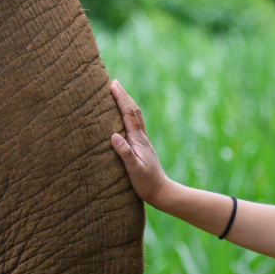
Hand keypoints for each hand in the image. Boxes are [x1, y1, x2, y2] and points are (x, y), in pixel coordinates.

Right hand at [108, 80, 172, 206]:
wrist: (162, 191)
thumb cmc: (147, 184)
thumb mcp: (134, 170)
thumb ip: (125, 153)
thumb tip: (113, 136)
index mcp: (138, 140)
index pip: (128, 114)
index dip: (120, 98)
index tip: (112, 84)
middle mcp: (141, 137)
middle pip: (133, 111)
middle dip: (123, 95)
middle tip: (113, 82)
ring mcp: (142, 141)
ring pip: (135, 116)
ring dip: (127, 103)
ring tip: (118, 93)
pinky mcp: (141, 146)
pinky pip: (134, 124)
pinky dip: (128, 114)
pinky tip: (124, 116)